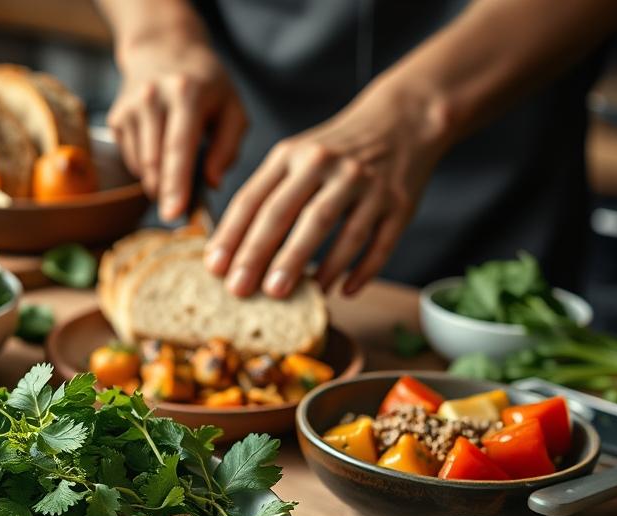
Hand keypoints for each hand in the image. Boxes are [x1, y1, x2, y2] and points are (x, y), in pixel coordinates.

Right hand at [107, 31, 246, 219]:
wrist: (163, 50)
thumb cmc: (206, 85)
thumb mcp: (232, 107)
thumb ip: (228, 146)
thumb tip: (212, 182)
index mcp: (187, 93)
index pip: (179, 146)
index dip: (176, 183)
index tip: (173, 212)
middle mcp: (153, 97)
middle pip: (155, 161)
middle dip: (165, 194)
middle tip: (176, 213)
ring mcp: (130, 107)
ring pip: (141, 165)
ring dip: (159, 180)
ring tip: (177, 169)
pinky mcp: (117, 118)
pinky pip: (132, 160)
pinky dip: (148, 167)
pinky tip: (161, 150)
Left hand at [205, 84, 451, 297]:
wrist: (402, 120)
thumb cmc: (335, 152)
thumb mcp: (295, 156)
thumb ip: (266, 194)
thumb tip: (230, 251)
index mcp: (293, 155)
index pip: (254, 198)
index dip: (232, 235)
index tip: (214, 268)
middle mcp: (328, 165)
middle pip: (288, 213)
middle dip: (259, 253)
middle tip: (240, 289)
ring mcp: (367, 184)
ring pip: (332, 228)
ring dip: (305, 262)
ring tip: (280, 293)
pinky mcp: (399, 203)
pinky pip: (379, 242)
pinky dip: (361, 270)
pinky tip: (342, 292)